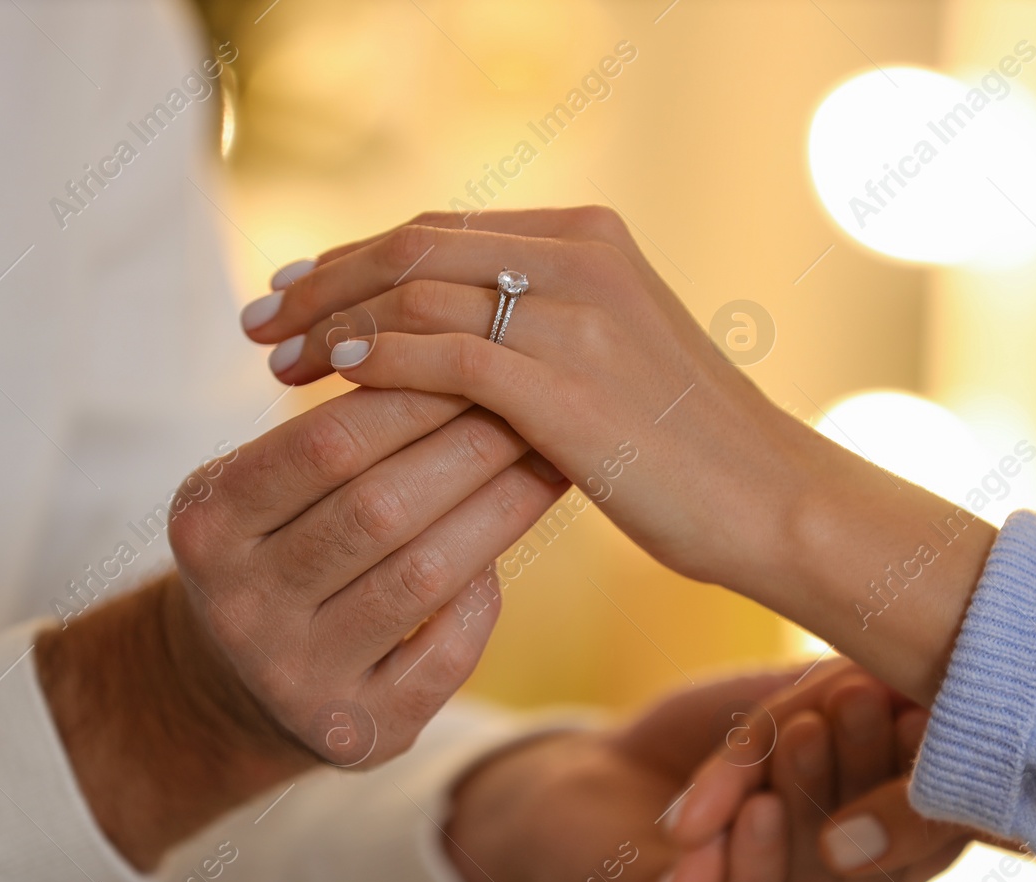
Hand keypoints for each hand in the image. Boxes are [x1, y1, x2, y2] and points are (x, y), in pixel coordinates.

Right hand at [36, 387, 565, 868]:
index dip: (412, 395)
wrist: (238, 682)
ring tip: (548, 461)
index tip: (480, 355)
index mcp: (207, 525)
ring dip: (500, 510)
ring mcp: (296, 677)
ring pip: (423, 577)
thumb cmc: (277, 547)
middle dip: (471, 446)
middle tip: (534, 405)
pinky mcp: (356, 732)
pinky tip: (504, 556)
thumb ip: (328, 434)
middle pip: (380, 508)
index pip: (326, 442)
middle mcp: (240, 606)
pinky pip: (444, 654)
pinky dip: (482, 598)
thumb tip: (455, 355)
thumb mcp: (262, 488)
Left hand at [240, 209, 998, 704]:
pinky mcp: (564, 380)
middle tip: (262, 317)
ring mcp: (573, 313)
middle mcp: (578, 256)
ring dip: (336, 322)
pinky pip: (442, 351)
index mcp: (589, 238)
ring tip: (281, 358)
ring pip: (416, 292)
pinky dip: (380, 358)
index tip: (301, 289)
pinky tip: (337, 376)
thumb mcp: (616, 358)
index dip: (357, 256)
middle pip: (414, 246)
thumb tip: (444, 337)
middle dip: (326, 279)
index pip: (441, 229)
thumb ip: (541, 328)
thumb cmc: (691, 448)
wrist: (773, 499)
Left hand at [441, 669, 970, 881]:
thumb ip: (844, 699)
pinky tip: (755, 810)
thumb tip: (916, 679)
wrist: (589, 780)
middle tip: (863, 698)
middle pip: (873, 854)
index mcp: (876, 860)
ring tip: (805, 732)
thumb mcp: (783, 706)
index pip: (925, 832)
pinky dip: (750, 857)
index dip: (923, 772)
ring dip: (809, 799)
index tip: (919, 702)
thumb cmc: (703, 739)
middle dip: (865, 767)